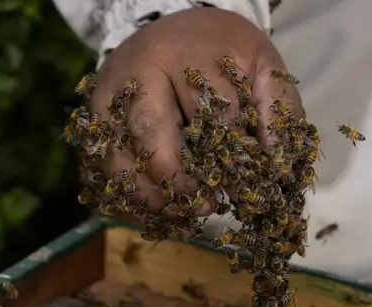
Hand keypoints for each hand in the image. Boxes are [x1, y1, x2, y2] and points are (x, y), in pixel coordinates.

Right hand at [88, 7, 303, 221]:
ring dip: (146, 192)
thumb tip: (274, 169)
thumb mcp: (264, 67)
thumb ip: (277, 111)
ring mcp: (109, 92)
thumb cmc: (227, 52)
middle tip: (202, 206)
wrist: (179, 29)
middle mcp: (140, 70)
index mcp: (188, 54)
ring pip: (116, 150)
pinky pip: (102, 161)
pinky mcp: (95, 115)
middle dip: (175, 177)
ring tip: (177, 212)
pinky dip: (125, 190)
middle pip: (148, 128)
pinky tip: (153, 205)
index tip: (245, 189)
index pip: (208, 111)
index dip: (228, 158)